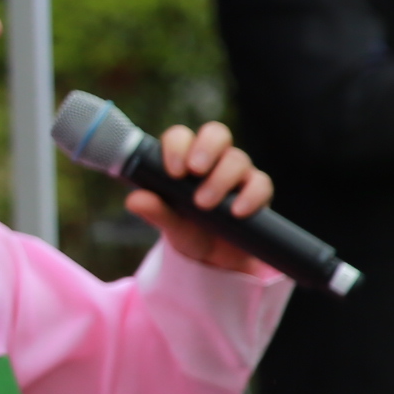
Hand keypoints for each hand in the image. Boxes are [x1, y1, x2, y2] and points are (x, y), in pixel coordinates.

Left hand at [123, 121, 275, 275]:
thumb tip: (134, 200)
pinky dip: (249, 196)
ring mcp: (238, 173)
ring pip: (237, 158)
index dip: (178, 146)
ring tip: (204, 203)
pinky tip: (236, 211)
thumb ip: (155, 211)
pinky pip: (260, 183)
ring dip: (220, 179)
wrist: (216, 260)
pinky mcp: (258, 191)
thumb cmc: (189, 231)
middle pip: (216, 133)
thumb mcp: (170, 225)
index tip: (173, 171)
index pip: (181, 136)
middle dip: (206, 147)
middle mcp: (214, 160)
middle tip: (194, 170)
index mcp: (186, 159)